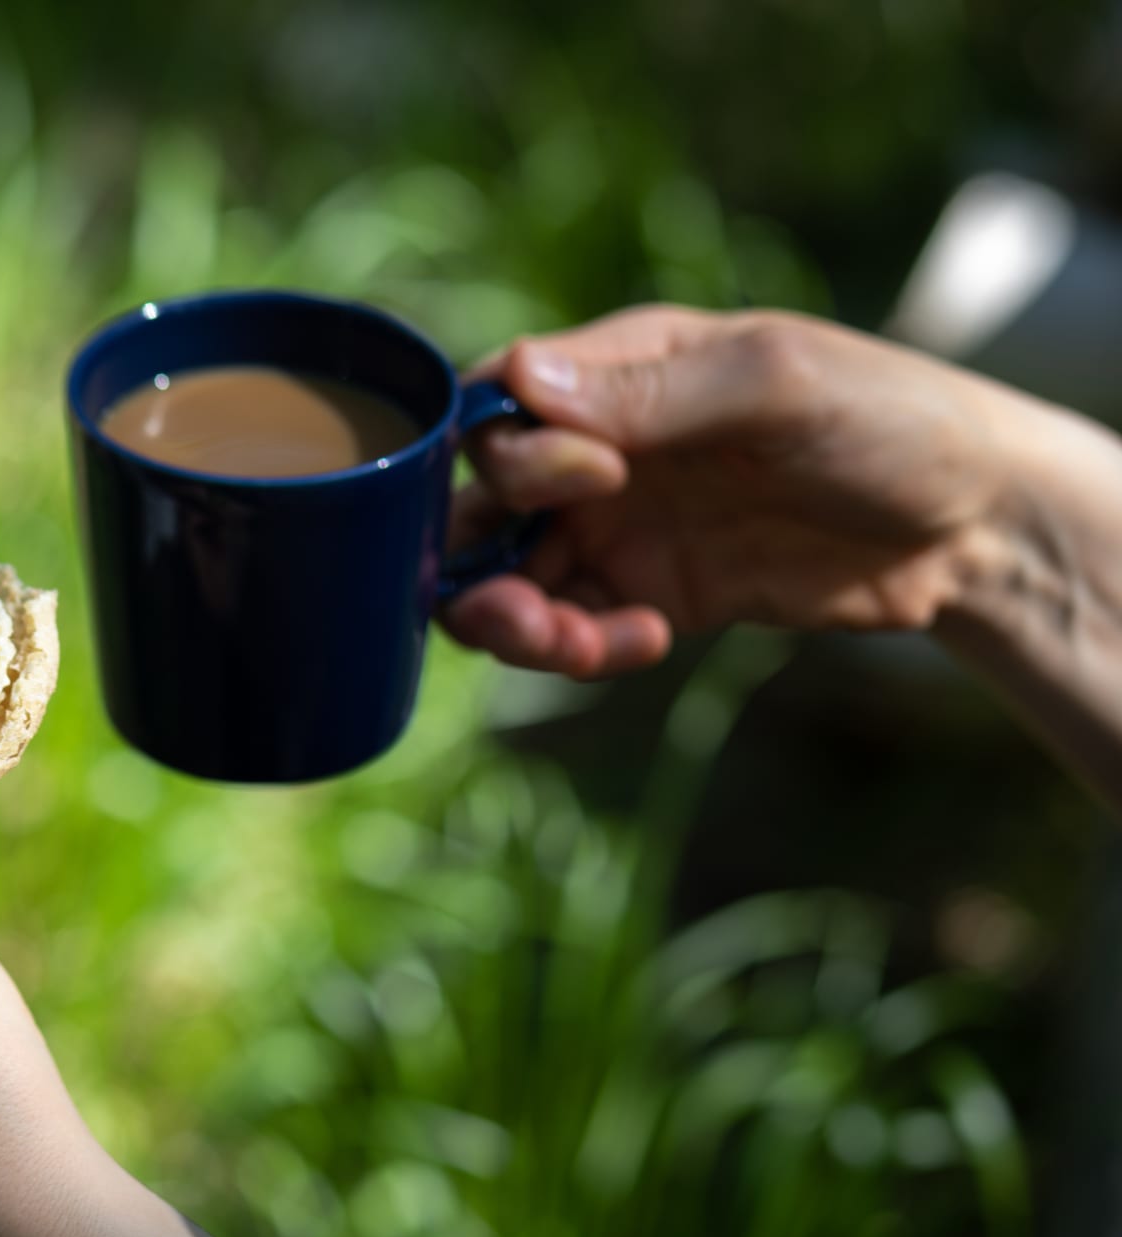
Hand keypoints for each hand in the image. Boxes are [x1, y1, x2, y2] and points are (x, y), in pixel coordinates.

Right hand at [444, 305, 1017, 676]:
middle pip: (480, 507)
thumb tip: (518, 376)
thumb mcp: (777, 385)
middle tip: (526, 614)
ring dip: (517, 624)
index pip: (497, 408)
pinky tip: (643, 642)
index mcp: (619, 371)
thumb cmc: (890, 418)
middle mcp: (602, 449)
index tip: (594, 482)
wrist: (977, 524)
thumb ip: (649, 392)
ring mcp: (622, 527)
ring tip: (576, 645)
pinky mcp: (652, 594)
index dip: (507, 456)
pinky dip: (582, 648)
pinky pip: (574, 629)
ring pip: (510, 581)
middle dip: (477, 567)